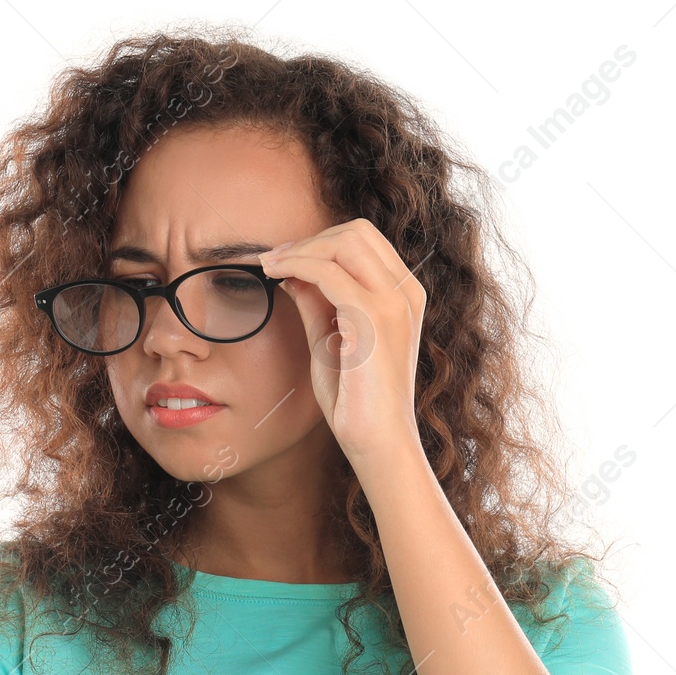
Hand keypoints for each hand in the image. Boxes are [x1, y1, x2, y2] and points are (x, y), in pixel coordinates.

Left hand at [258, 217, 427, 469]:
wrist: (377, 443)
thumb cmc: (356, 402)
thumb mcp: (331, 342)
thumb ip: (318, 305)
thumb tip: (295, 273)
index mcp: (404, 296)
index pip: (365, 242)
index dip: (320, 242)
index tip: (284, 258)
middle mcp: (406, 292)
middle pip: (357, 232)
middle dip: (310, 239)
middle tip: (274, 259)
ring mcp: (394, 303)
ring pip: (345, 242)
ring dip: (300, 249)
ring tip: (270, 265)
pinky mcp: (373, 319)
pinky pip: (330, 272)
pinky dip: (298, 266)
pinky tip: (276, 276)